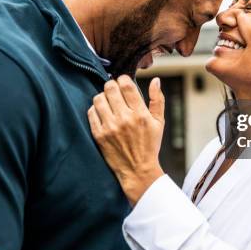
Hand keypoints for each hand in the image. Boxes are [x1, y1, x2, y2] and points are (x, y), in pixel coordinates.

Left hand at [88, 75, 164, 204]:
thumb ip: (157, 100)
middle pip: (110, 88)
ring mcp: (110, 127)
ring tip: (108, 102)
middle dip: (112, 85)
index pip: (126, 85)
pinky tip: (103, 113)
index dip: (123, 79)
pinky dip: (96, 109)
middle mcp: (124, 119)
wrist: (138, 170)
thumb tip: (156, 80)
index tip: (123, 82)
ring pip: (98, 98)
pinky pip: (91, 112)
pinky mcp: (99, 135)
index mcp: (140, 114)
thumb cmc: (149, 145)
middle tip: (114, 90)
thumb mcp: (159, 122)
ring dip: (103, 96)